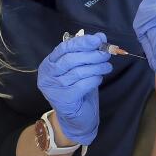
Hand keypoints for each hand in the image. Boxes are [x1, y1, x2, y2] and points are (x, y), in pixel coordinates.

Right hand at [37, 31, 112, 145]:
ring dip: (96, 67)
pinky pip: (82, 84)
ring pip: (78, 71)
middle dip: (92, 54)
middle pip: (71, 59)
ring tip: (107, 66)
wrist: (76, 118)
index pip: (64, 48)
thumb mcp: (81, 68)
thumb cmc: (77, 89)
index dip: (82, 42)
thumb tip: (101, 36)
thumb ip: (87, 52)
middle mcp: (48, 75)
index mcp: (49, 63)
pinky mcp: (63, 99)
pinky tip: (99, 79)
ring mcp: (54, 88)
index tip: (98, 39)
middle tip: (106, 54)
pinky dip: (94, 79)